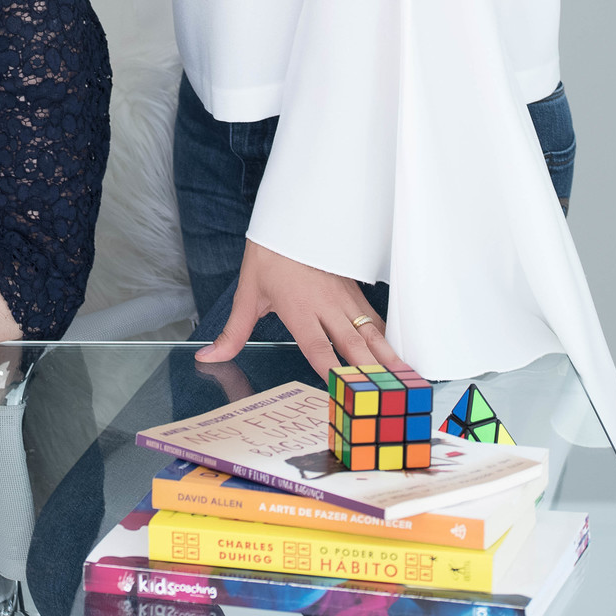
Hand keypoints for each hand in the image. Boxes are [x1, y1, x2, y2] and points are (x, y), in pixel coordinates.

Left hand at [195, 239, 408, 379]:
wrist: (289, 218)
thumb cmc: (269, 256)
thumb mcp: (248, 292)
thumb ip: (234, 332)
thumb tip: (209, 357)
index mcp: (299, 308)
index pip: (318, 348)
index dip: (332, 372)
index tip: (345, 395)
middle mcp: (326, 305)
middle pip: (353, 344)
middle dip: (371, 372)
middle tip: (389, 397)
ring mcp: (344, 297)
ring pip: (371, 331)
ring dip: (388, 356)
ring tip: (406, 379)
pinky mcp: (354, 290)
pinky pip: (374, 318)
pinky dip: (388, 337)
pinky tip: (400, 354)